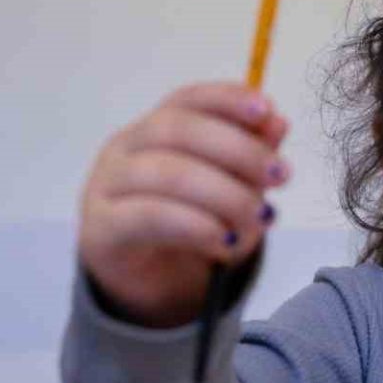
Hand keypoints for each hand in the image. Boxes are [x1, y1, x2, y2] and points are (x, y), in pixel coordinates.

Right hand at [79, 82, 289, 327]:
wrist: (149, 282)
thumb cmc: (191, 224)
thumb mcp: (231, 190)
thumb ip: (250, 157)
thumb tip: (277, 123)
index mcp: (158, 127)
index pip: (188, 99)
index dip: (227, 99)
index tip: (266, 110)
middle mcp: (127, 146)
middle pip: (178, 129)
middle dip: (237, 149)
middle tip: (279, 175)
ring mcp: (109, 185)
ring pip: (165, 173)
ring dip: (223, 193)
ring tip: (258, 216)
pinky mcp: (102, 227)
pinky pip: (149, 217)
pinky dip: (195, 226)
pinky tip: (225, 240)